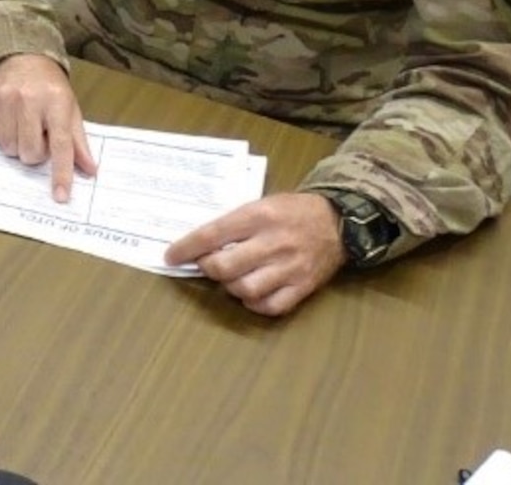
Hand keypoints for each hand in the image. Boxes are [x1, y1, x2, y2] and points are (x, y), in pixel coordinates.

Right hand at [0, 54, 96, 202]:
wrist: (21, 54)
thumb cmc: (50, 86)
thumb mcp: (70, 108)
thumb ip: (78, 141)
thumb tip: (89, 170)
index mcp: (57, 102)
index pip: (61, 144)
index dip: (61, 172)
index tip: (60, 195)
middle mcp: (31, 100)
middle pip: (31, 152)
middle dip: (36, 153)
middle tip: (39, 137)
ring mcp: (7, 99)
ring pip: (11, 148)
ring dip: (19, 145)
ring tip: (24, 126)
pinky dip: (5, 137)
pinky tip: (11, 121)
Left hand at [164, 192, 342, 316]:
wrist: (339, 222)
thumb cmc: (292, 210)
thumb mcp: (261, 204)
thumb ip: (234, 223)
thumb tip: (200, 244)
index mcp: (258, 216)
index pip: (212, 234)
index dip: (187, 248)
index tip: (171, 256)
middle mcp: (273, 243)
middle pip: (225, 266)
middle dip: (208, 269)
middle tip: (207, 265)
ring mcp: (289, 268)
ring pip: (245, 289)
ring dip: (230, 287)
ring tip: (230, 278)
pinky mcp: (303, 287)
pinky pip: (271, 306)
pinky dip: (254, 304)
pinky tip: (251, 294)